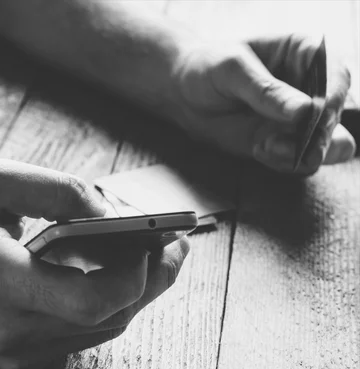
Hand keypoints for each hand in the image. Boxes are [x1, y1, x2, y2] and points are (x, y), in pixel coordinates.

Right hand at [0, 160, 189, 368]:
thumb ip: (57, 189)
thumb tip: (112, 212)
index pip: (90, 299)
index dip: (134, 273)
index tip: (153, 240)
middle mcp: (8, 328)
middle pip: (109, 317)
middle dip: (151, 280)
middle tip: (174, 246)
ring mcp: (14, 352)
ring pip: (101, 329)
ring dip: (134, 293)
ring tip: (154, 256)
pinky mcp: (18, 359)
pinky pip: (81, 335)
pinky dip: (107, 306)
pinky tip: (117, 277)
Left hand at [171, 33, 355, 174]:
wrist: (184, 95)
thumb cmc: (209, 68)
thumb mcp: (232, 70)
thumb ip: (266, 91)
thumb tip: (303, 111)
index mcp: (306, 53)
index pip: (336, 76)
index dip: (332, 98)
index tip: (314, 116)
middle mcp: (312, 88)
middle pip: (336, 115)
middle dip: (318, 134)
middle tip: (287, 143)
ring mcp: (302, 119)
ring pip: (330, 144)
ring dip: (308, 153)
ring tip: (269, 149)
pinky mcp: (286, 144)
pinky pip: (302, 160)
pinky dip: (288, 162)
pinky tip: (261, 151)